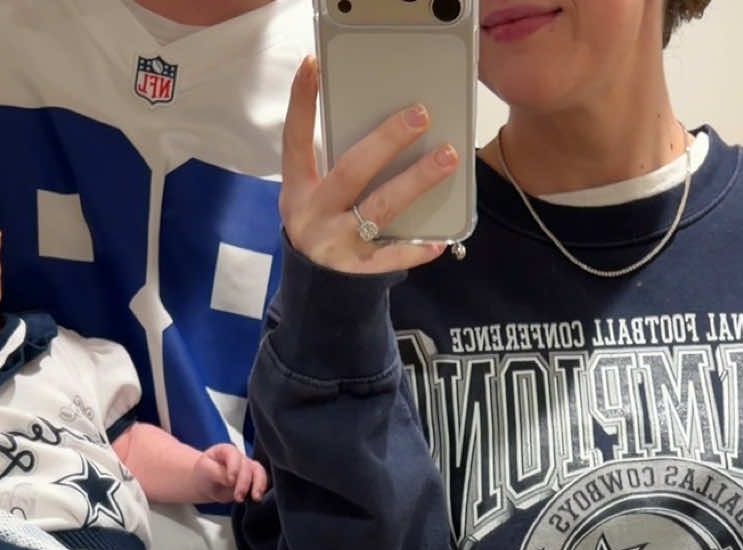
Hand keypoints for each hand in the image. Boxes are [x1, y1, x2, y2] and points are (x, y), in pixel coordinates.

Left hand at [193, 443, 267, 503]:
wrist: (207, 484)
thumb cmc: (204, 474)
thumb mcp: (205, 470)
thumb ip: (218, 473)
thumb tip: (231, 481)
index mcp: (226, 450)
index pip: (234, 455)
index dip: (234, 467)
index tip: (230, 481)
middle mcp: (240, 457)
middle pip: (248, 466)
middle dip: (245, 483)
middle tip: (238, 497)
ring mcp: (248, 468)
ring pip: (259, 472)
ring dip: (259, 486)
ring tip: (255, 498)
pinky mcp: (253, 480)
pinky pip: (262, 482)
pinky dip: (261, 490)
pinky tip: (256, 499)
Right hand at [280, 56, 457, 275]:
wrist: (315, 291)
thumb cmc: (321, 228)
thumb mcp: (311, 197)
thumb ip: (333, 166)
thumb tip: (383, 129)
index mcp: (299, 189)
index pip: (296, 139)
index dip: (301, 102)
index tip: (313, 65)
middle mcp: (315, 214)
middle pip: (352, 170)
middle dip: (386, 140)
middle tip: (420, 114)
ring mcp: (338, 243)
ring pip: (381, 208)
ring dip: (416, 181)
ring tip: (447, 158)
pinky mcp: (359, 272)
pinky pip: (394, 256)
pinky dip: (418, 248)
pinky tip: (441, 238)